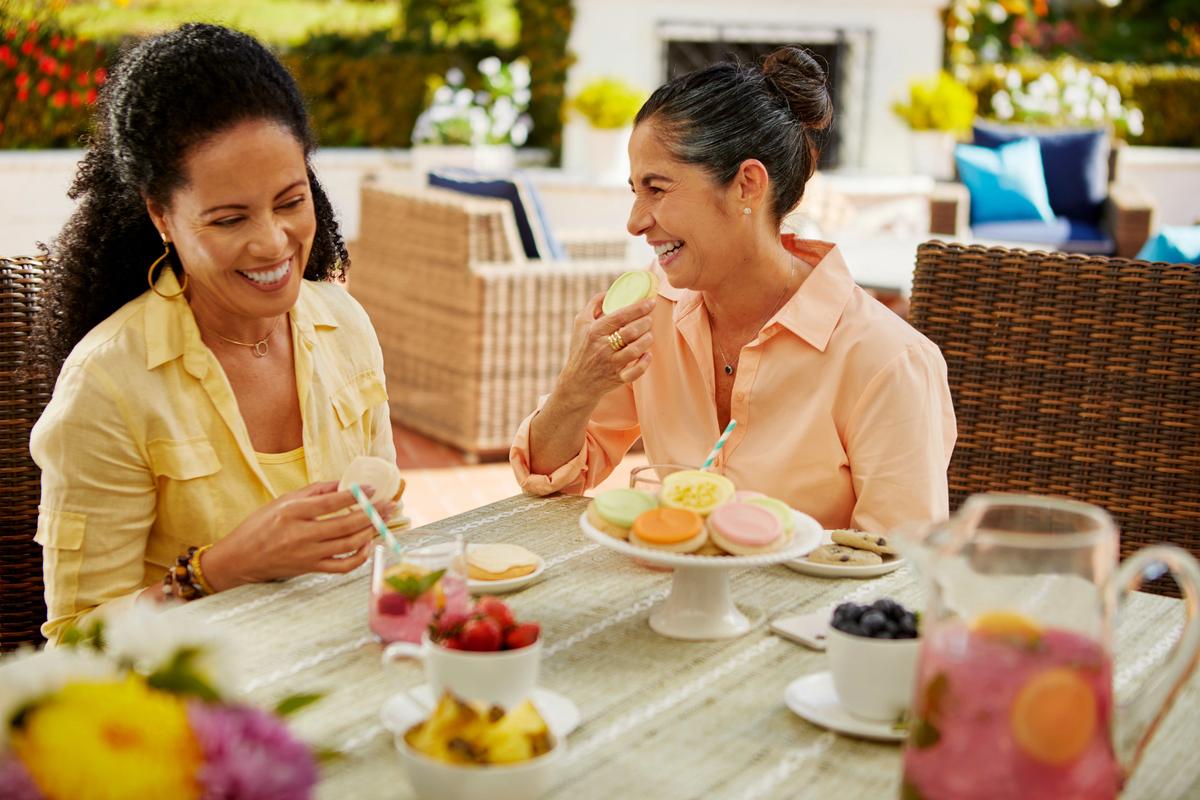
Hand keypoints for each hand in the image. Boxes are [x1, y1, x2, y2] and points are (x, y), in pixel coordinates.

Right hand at [201, 481, 396, 590]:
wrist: (239, 560)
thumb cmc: (259, 526)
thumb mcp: (282, 501)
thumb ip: (314, 491)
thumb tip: (343, 484)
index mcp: (293, 512)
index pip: (331, 502)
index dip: (356, 496)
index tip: (372, 489)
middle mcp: (301, 534)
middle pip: (346, 525)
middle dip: (372, 513)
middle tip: (389, 504)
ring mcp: (307, 554)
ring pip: (348, 544)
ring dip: (370, 531)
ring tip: (383, 520)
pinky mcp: (310, 569)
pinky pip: (342, 566)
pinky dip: (359, 556)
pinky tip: (368, 544)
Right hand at [556, 293, 655, 403]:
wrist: (577, 383)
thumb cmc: (580, 350)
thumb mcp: (580, 325)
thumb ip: (593, 306)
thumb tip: (609, 292)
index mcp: (594, 331)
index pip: (620, 316)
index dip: (638, 307)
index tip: (651, 302)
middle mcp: (602, 347)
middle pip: (631, 331)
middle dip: (646, 322)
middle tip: (649, 319)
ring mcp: (610, 364)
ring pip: (636, 349)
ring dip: (647, 339)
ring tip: (648, 334)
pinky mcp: (617, 378)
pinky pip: (636, 371)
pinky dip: (645, 362)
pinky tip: (647, 354)